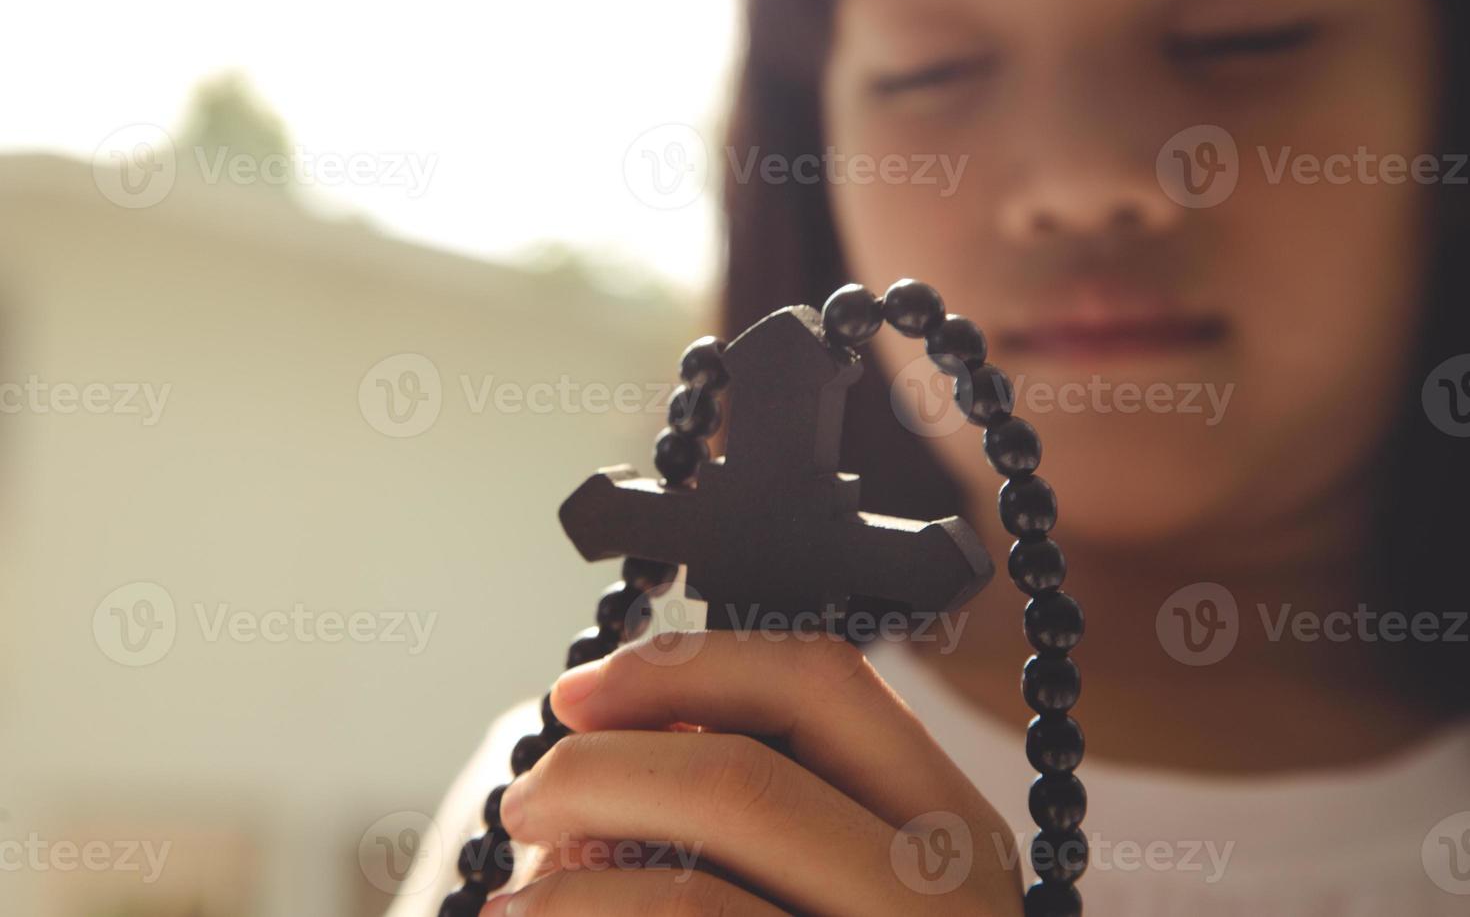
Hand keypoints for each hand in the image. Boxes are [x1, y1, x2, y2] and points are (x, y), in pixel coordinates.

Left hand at [483, 631, 1023, 915]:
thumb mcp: (833, 873)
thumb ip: (759, 796)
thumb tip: (622, 715)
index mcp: (948, 830)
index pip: (822, 681)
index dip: (685, 663)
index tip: (579, 690)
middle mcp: (941, 909)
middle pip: (738, 779)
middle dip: (596, 772)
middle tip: (525, 798)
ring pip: (690, 900)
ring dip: (568, 888)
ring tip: (514, 905)